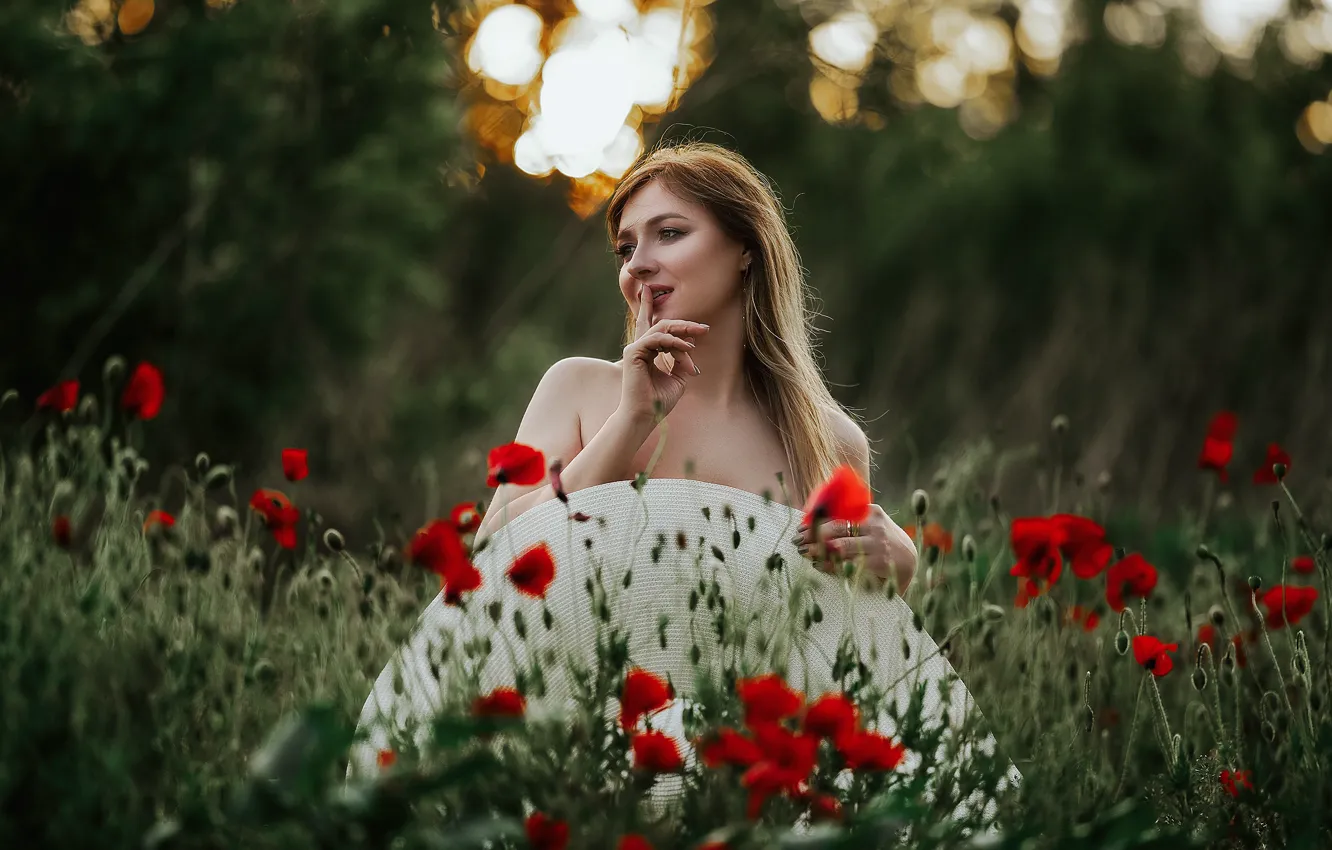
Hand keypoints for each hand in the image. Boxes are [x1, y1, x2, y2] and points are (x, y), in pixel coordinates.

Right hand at [619, 282, 708, 422]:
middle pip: (664, 326)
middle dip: (685, 325)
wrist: (646, 416)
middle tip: (705, 329)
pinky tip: (687, 348)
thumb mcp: (678, 377)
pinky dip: (673, 342)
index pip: (664, 332)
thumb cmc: (659, 401)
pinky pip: (656, 338)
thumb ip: (682, 359)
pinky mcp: (633, 352)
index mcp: (649, 353)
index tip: (705, 330)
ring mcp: (635, 349)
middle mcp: (641, 348)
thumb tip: (690, 342)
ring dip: (682, 335)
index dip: (684, 328)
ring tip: (694, 346)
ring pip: (662, 330)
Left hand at [793, 504, 915, 590]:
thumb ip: (849, 522)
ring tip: (804, 553)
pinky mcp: (878, 562)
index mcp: (870, 512)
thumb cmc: (881, 542)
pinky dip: (830, 565)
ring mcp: (877, 544)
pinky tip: (818, 566)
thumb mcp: (869, 526)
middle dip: (812, 536)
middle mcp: (874, 525)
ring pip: (840, 546)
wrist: (909, 560)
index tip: (799, 528)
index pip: (837, 514)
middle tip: (797, 542)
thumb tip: (813, 521)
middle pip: (835, 529)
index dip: (815, 521)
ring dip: (817, 550)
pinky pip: (848, 564)